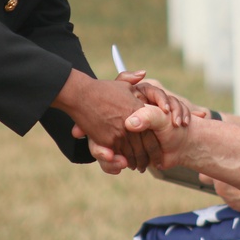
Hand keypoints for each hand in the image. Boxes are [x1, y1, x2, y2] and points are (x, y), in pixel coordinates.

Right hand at [58, 70, 186, 172]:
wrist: (82, 95)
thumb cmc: (101, 89)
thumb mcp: (121, 83)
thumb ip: (133, 79)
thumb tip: (143, 73)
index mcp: (138, 110)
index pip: (152, 132)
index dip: (156, 145)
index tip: (158, 152)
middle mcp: (132, 123)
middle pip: (145, 146)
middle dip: (149, 158)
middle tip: (152, 164)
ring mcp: (120, 133)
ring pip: (133, 153)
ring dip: (137, 162)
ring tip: (139, 167)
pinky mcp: (107, 140)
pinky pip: (118, 154)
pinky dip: (123, 161)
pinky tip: (125, 164)